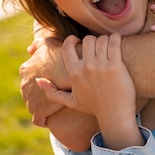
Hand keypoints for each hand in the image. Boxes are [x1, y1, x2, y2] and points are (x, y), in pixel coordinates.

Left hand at [19, 36, 67, 126]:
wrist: (71, 72)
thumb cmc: (61, 56)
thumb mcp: (48, 43)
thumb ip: (38, 43)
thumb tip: (29, 49)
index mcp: (26, 70)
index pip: (29, 76)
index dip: (42, 79)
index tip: (53, 80)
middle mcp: (25, 85)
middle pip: (30, 91)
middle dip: (40, 93)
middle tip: (56, 92)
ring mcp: (30, 99)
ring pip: (33, 105)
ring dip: (43, 106)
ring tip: (56, 105)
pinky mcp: (39, 111)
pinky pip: (39, 120)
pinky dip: (44, 119)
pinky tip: (53, 116)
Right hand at [37, 34, 142, 148]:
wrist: (114, 116)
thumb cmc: (94, 107)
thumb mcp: (71, 101)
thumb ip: (52, 92)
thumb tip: (38, 80)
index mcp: (74, 73)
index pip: (68, 46)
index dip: (72, 39)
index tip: (78, 41)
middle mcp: (86, 68)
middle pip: (88, 39)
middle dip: (93, 41)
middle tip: (98, 47)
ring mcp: (101, 66)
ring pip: (101, 39)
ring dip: (106, 41)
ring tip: (108, 47)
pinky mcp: (116, 66)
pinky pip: (114, 42)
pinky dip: (116, 39)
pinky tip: (116, 42)